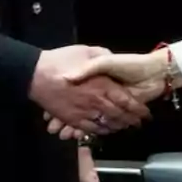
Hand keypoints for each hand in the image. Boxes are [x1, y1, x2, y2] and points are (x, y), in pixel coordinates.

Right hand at [28, 46, 151, 135]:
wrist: (36, 75)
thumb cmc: (61, 60)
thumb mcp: (86, 51)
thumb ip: (102, 56)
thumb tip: (112, 58)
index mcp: (102, 84)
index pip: (126, 100)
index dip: (137, 108)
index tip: (145, 112)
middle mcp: (97, 101)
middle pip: (119, 115)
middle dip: (131, 120)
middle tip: (138, 123)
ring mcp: (85, 112)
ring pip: (107, 124)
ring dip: (118, 126)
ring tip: (125, 127)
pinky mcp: (73, 119)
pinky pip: (91, 129)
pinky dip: (101, 131)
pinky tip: (105, 130)